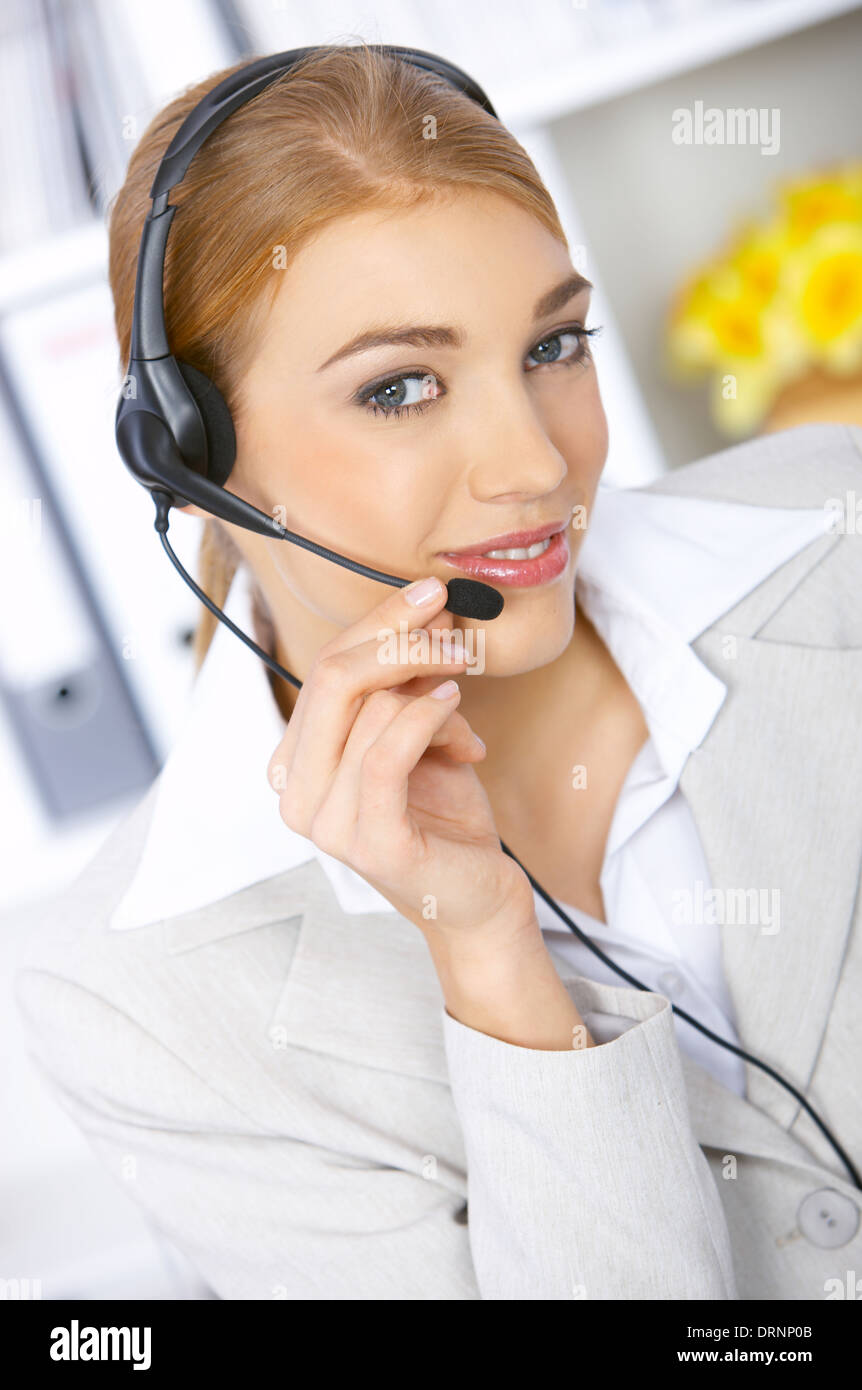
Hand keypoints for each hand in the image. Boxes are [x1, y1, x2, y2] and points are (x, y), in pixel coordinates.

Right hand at [266, 577, 534, 938]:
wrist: (477, 897)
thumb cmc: (445, 816)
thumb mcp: (417, 735)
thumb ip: (401, 685)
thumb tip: (421, 612)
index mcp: (295, 763)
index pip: (323, 668)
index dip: (376, 624)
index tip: (429, 594)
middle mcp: (296, 795)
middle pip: (332, 679)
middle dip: (396, 638)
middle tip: (451, 623)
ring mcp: (328, 825)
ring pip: (369, 710)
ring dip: (432, 689)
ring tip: (463, 707)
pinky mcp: (371, 844)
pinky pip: (387, 754)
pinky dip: (427, 717)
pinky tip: (455, 706)